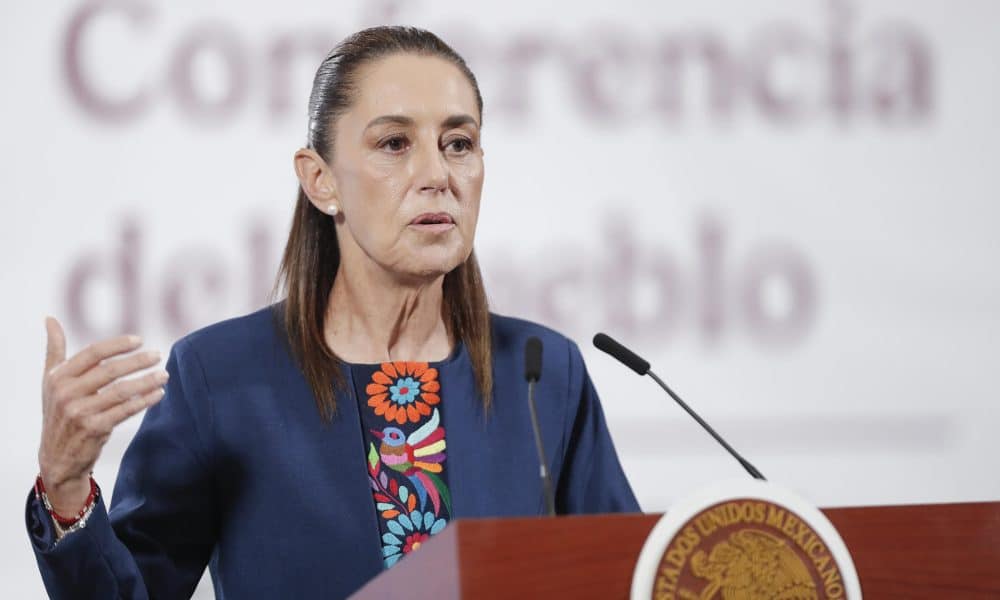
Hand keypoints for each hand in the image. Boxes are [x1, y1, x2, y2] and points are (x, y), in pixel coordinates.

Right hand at [37, 316, 167, 516]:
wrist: (57, 456)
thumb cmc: (58, 411)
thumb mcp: (51, 380)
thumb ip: (54, 349)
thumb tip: (50, 319)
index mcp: (58, 377)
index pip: (92, 353)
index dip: (117, 345)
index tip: (139, 340)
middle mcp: (67, 393)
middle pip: (110, 371)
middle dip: (138, 361)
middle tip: (158, 355)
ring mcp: (80, 412)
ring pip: (121, 391)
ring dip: (147, 381)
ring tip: (164, 374)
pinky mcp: (94, 428)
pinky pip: (125, 410)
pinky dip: (144, 400)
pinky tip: (158, 394)